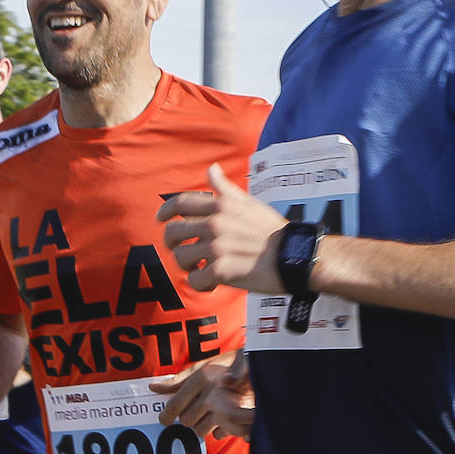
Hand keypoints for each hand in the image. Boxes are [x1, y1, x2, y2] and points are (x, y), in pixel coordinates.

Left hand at [150, 350, 254, 440]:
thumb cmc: (229, 367)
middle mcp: (212, 395)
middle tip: (198, 409)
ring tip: (213, 412)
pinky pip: (217, 435)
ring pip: (200, 430)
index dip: (166, 415)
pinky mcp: (238, 424)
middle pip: (186, 421)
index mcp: (202, 378)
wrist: (263, 371)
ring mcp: (226, 411)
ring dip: (203, 425)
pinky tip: (225, 418)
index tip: (163, 420)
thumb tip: (153, 388)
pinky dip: (219, 430)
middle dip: (189, 418)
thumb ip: (179, 380)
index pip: (175, 404)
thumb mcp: (204, 368)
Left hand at [158, 164, 287, 293]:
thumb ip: (225, 189)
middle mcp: (215, 224)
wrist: (294, 256)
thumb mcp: (249, 203)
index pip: (180, 203)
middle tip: (183, 252)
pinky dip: (201, 284)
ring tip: (201, 268)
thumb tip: (211, 169)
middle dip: (173, 244)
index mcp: (220, 206)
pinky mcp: (222, 270)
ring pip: (180, 258)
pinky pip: (195, 280)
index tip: (160, 220)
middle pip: (172, 233)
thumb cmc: (272, 231)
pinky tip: (212, 282)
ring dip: (188, 266)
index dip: (165, 211)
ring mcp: (217, 247)